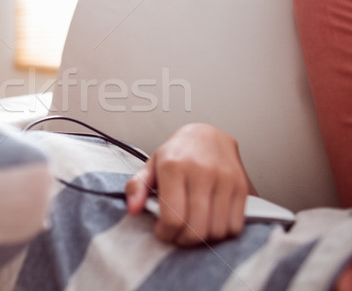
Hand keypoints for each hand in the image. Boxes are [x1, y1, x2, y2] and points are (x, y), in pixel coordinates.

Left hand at [125, 123, 251, 245]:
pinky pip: (235, 226)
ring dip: (204, 239)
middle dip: (183, 240)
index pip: (173, 217)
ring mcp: (224, 179)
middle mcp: (201, 172)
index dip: (166, 233)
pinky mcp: (241, 187)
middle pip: (196, 229)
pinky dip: (223, 233)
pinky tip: (211, 223)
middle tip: (177, 234)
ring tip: (193, 228)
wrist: (208, 136)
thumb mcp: (151, 165)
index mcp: (174, 166)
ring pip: (216, 230)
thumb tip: (133, 209)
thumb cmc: (177, 154)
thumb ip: (136, 187)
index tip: (162, 231)